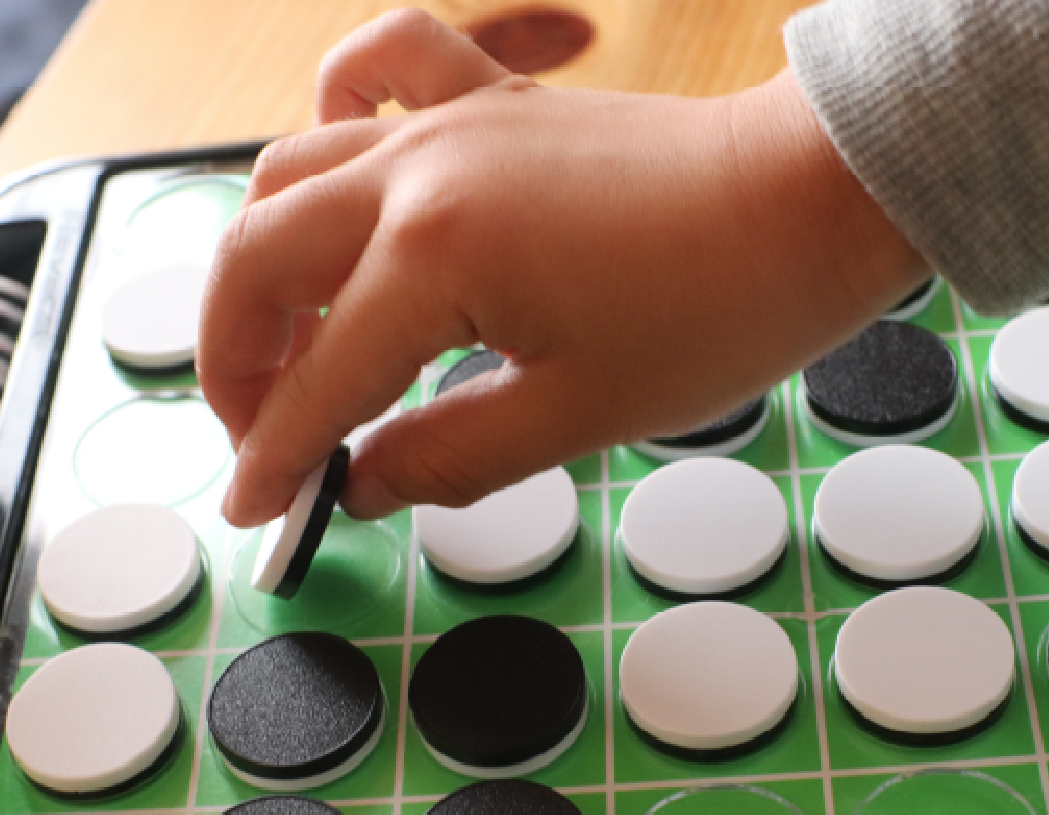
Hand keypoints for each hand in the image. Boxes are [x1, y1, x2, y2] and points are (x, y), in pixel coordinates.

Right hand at [199, 8, 926, 525]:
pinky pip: (380, 67)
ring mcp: (449, 122)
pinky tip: (341, 164)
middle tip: (261, 437)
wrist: (813, 198)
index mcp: (434, 255)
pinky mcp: (491, 100)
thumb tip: (363, 485)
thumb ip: (448, 456)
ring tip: (286, 338)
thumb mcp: (580, 414)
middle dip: (236, 361)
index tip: (256, 514)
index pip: (322, 382)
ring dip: (261, 260)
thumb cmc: (720, 305)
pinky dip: (334, 111)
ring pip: (290, 170)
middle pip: (259, 259)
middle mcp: (417, 173)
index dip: (279, 459)